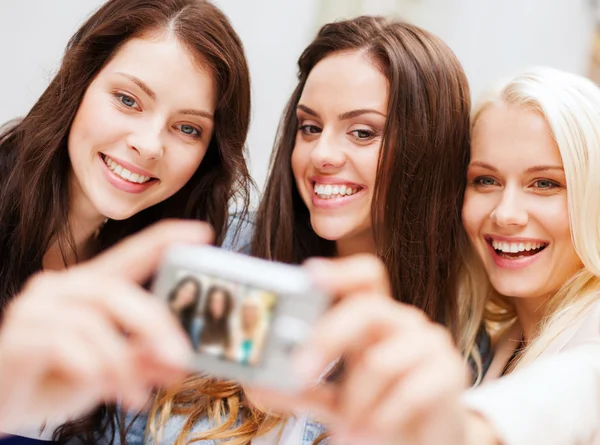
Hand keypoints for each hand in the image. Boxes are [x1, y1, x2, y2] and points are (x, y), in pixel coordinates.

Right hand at [0, 220, 211, 431]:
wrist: (3, 406)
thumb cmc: (56, 378)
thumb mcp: (111, 370)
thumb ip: (143, 359)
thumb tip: (178, 361)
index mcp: (88, 287)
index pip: (130, 254)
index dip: (164, 239)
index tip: (202, 231)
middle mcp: (60, 287)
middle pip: (116, 290)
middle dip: (154, 324)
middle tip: (180, 358)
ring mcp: (35, 308)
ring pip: (93, 321)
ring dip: (123, 362)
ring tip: (138, 394)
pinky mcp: (17, 335)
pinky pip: (64, 343)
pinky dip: (93, 368)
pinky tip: (103, 389)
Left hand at [250, 254, 468, 444]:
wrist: (426, 443)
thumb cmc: (378, 410)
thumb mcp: (333, 399)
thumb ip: (299, 388)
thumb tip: (255, 382)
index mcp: (372, 318)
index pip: (363, 277)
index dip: (340, 270)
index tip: (310, 274)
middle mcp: (401, 321)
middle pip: (366, 307)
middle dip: (328, 337)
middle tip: (300, 371)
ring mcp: (429, 343)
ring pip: (380, 360)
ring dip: (356, 401)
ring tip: (348, 429)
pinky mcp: (451, 372)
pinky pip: (410, 390)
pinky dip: (382, 418)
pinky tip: (371, 432)